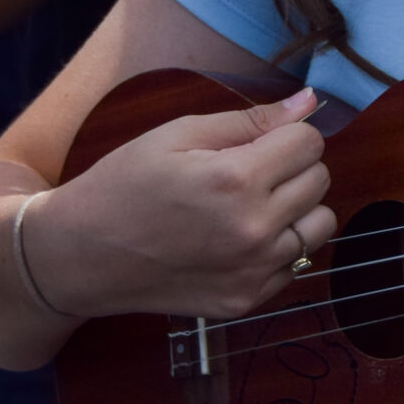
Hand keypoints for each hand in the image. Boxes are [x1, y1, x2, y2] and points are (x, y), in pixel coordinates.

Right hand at [23, 89, 336, 322]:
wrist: (82, 255)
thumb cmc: (125, 184)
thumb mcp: (178, 134)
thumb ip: (250, 120)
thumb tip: (308, 102)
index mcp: (236, 179)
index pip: (310, 142)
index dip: (289, 133)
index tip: (261, 141)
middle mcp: (253, 230)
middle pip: (319, 179)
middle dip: (293, 166)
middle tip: (249, 170)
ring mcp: (253, 272)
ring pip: (320, 224)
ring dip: (298, 208)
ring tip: (253, 204)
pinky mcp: (247, 301)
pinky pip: (296, 264)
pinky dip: (280, 246)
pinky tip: (239, 238)